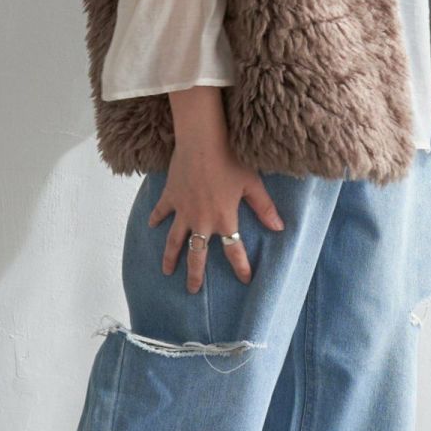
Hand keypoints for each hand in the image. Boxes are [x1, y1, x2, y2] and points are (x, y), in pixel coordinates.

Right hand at [151, 88, 284, 293]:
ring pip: (175, 240)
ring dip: (170, 257)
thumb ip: (264, 208)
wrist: (202, 140)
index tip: (245, 279)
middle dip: (195, 275)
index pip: (233, 250)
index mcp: (224, 219)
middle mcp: (201, 220)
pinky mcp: (170, 196)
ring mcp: (183, 210)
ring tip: (167, 271)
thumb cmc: (231, 159)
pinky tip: (151, 226)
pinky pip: (160, 212)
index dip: (240, 266)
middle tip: (192, 289)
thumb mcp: (252, 184)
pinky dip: (155, 219)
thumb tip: (279, 228)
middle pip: (197, 255)